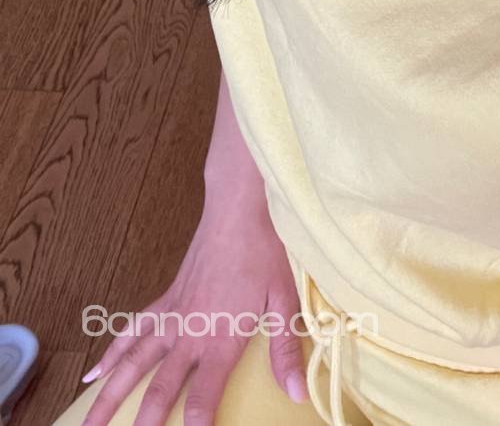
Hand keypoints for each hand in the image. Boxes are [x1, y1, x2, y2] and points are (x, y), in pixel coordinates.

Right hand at [79, 199, 308, 425]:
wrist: (238, 208)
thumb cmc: (266, 251)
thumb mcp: (285, 300)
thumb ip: (286, 351)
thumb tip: (298, 393)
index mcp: (221, 339)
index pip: (203, 395)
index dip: (196, 423)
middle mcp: (189, 333)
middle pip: (158, 388)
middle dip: (143, 421)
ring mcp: (172, 316)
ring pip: (132, 363)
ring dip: (109, 396)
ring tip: (88, 425)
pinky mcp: (167, 300)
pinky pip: (133, 329)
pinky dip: (112, 352)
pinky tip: (95, 373)